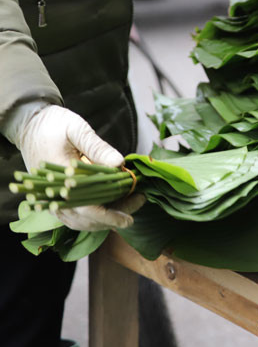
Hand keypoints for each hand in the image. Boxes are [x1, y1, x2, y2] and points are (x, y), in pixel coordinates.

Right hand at [16, 105, 141, 230]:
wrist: (29, 126)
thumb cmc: (54, 124)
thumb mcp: (77, 130)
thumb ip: (97, 148)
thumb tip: (119, 164)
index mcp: (60, 179)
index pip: (86, 209)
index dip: (110, 216)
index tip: (130, 218)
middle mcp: (53, 194)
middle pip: (86, 219)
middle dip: (114, 217)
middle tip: (139, 200)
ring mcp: (52, 199)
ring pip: (80, 221)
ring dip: (105, 219)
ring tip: (130, 204)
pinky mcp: (55, 198)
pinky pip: (75, 216)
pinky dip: (94, 216)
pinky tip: (113, 206)